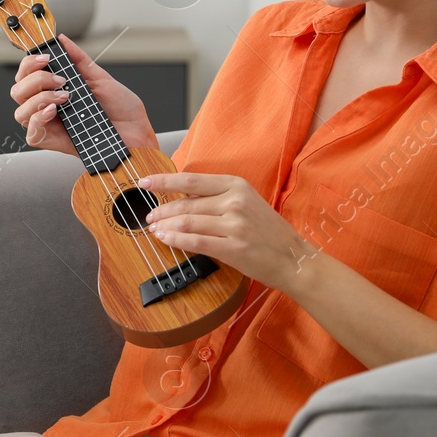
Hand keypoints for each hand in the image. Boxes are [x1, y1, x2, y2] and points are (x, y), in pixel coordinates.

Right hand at [10, 34, 158, 156]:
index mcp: (56, 90)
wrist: (137, 132)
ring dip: (38, 98)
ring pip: (20, 112)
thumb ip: (78, 60)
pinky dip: (38, 119)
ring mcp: (51, 125)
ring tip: (64, 96)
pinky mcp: (55, 143)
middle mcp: (49, 107)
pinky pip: (32, 134)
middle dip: (33, 79)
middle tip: (59, 79)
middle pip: (18, 92)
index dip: (28, 64)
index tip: (45, 57)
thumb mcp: (100, 77)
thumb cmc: (122, 110)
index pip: (26, 76)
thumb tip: (62, 40)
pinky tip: (53, 111)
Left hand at [139, 171, 316, 292]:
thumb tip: (179, 197)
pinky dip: (175, 240)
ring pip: (186, 222)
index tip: (144, 182)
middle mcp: (235, 201)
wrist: (292, 256)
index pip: (191, 180)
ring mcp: (234, 225)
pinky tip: (165, 239)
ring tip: (154, 228)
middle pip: (185, 204)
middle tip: (149, 216)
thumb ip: (215, 197)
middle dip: (161, 210)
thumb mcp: (245, 201)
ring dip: (165, 226)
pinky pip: (195, 242)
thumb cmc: (266, 230)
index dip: (164, 181)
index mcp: (236, 185)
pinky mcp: (232, 247)